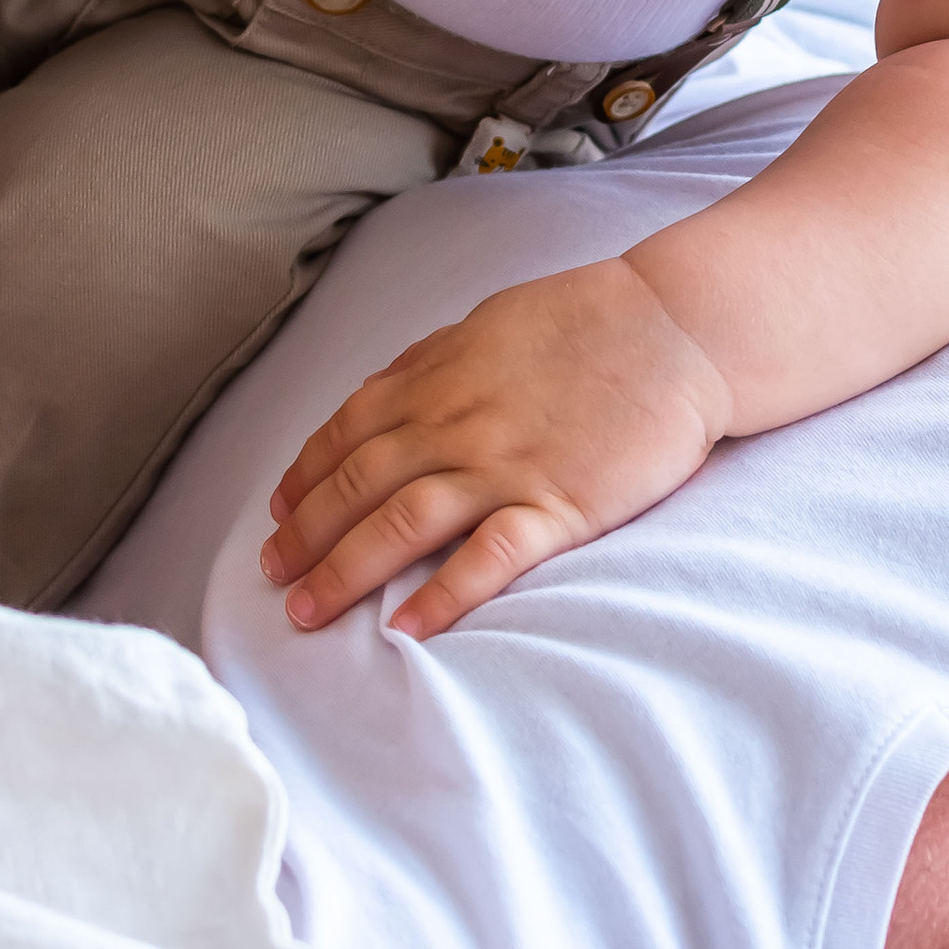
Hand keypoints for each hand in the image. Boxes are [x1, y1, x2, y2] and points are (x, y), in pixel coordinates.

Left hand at [259, 255, 731, 639]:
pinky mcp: (557, 503)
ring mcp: (503, 466)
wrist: (677, 326)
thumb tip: (380, 390)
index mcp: (435, 379)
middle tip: (272, 579)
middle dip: (305, 537)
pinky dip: (443, 594)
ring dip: (346, 572)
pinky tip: (407, 629)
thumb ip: (429, 362)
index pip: (345, 435)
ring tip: (307, 614)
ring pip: (401, 524)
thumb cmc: (587, 319)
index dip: (304, 480)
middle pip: (357, 487)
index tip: (278, 515)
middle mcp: (454, 424)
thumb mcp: (486, 324)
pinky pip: (487, 556)